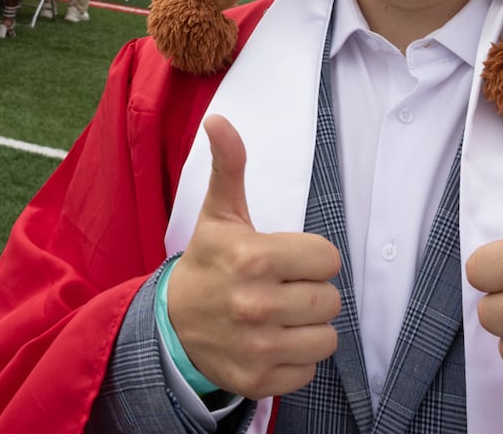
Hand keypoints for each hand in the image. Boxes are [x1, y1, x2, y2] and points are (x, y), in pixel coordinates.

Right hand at [166, 115, 341, 398]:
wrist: (171, 324)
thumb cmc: (208, 262)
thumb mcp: (220, 213)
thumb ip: (230, 165)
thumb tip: (219, 120)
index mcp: (254, 258)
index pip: (329, 260)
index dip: (313, 258)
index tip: (289, 259)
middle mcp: (257, 305)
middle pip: (330, 300)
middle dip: (312, 291)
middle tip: (284, 287)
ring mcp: (257, 347)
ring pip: (326, 338)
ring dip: (309, 327)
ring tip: (282, 315)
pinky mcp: (258, 382)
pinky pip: (309, 371)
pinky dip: (296, 359)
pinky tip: (273, 342)